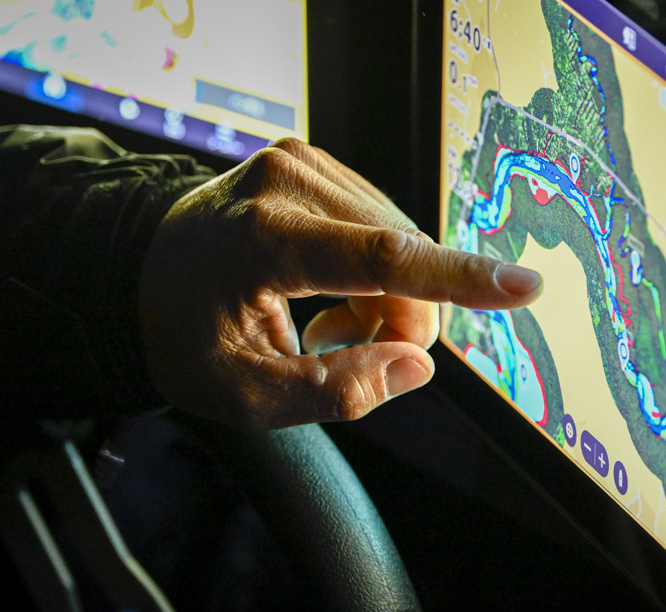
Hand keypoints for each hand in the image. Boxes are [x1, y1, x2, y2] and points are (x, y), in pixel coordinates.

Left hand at [139, 139, 541, 430]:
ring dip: (384, 297)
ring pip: (403, 243)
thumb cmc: (187, 338)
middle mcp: (287, 182)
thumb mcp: (245, 395)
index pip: (383, 258)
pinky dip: (373, 271)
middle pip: (404, 260)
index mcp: (263, 237)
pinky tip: (328, 289)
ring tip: (324, 322)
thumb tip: (416, 366)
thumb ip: (335, 391)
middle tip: (345, 351)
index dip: (458, 279)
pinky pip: (384, 226)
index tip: (524, 286)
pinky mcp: (315, 163)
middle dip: (399, 319)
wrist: (141, 275)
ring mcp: (302, 163)